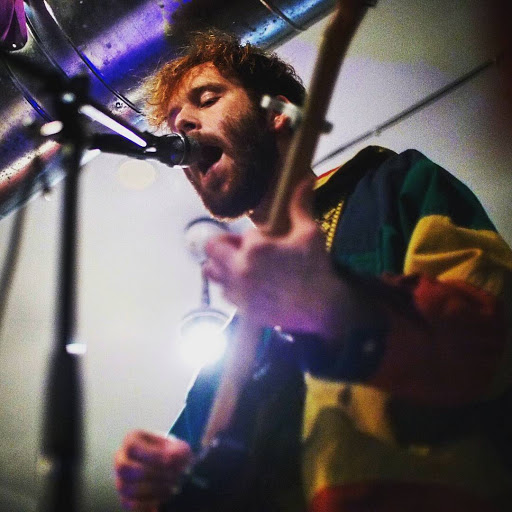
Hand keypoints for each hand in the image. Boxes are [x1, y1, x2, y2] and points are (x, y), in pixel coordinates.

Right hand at [114, 430, 192, 510]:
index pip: (132, 447)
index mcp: (131, 440)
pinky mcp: (125, 498)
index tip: (170, 460)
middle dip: (154, 473)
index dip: (151, 454)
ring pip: (129, 487)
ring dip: (155, 489)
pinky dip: (150, 502)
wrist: (170, 466)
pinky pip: (132, 504)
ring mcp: (121, 480)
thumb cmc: (171, 453)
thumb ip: (177, 450)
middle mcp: (121, 459)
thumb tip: (174, 456)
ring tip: (174, 486)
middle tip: (175, 476)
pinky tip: (166, 496)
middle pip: (127, 468)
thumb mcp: (177, 447)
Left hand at [203, 178, 347, 339]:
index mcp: (255, 248)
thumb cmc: (317, 269)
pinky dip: (231, 286)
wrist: (322, 309)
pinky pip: (224, 293)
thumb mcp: (310, 234)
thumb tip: (306, 179)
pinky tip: (249, 285)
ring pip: (211, 272)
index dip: (257, 235)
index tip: (271, 241)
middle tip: (243, 248)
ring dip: (222, 265)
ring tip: (241, 265)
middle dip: (225, 244)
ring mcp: (238, 291)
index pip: (244, 233)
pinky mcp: (241, 309)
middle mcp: (239, 269)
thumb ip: (300, 206)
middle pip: (211, 249)